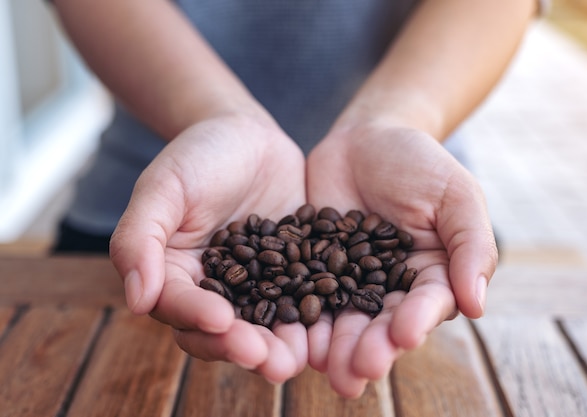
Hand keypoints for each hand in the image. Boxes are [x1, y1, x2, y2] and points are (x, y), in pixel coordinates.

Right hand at [109, 114, 308, 382]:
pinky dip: (312, 317)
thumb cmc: (197, 155)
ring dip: (279, 346)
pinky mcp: (292, 275)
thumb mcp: (163, 187)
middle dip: (242, 346)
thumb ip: (139, 238)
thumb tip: (136, 301)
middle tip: (266, 358)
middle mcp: (214, 289)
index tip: (220, 320)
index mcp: (173, 274)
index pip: (178, 306)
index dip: (196, 316)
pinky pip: (301, 300)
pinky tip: (329, 327)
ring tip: (298, 359)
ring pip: (263, 324)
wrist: (246, 136)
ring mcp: (256, 286)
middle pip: (221, 330)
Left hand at [305, 123, 497, 396]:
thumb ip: (470, 245)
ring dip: (334, 347)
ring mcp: (348, 282)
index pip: (427, 304)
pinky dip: (298, 316)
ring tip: (324, 367)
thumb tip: (476, 305)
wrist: (366, 138)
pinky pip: (304, 294)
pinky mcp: (312, 270)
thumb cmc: (419, 162)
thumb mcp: (455, 194)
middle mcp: (389, 287)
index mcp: (431, 275)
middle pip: (381, 324)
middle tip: (358, 370)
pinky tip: (290, 335)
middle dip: (371, 348)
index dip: (416, 320)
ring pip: (341, 319)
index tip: (404, 335)